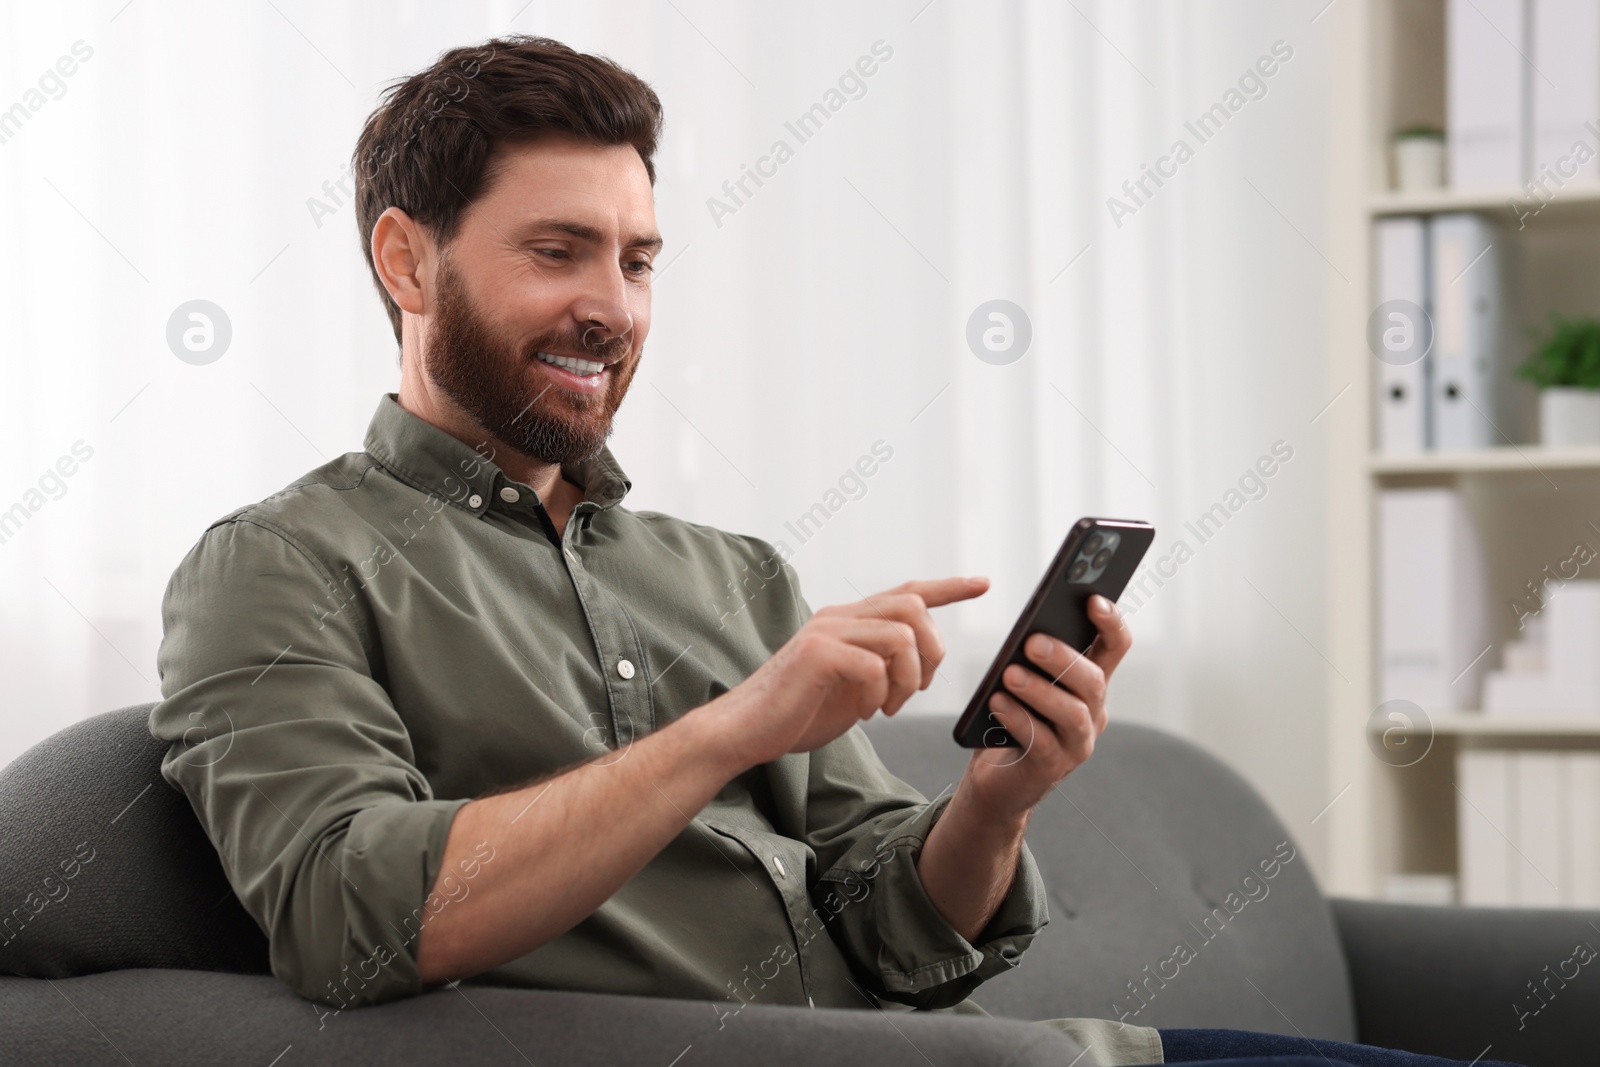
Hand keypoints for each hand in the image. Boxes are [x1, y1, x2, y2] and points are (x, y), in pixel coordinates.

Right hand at [704, 576, 989, 766]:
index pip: (907, 591)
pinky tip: (868, 711)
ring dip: (909, 678)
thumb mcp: (853, 687)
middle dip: (932, 650)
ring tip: (890, 706)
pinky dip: (882, 693)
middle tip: (918, 689)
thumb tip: (919, 666)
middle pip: (913, 606)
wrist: (747, 730)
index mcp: (849, 620)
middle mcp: (839, 616)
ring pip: (901, 636)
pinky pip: (875, 664)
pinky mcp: (817, 653)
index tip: (982, 583)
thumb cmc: (798, 711)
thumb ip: (882, 667)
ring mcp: (826, 630)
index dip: (948, 586)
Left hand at [961, 595, 1132, 823]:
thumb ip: (1032, 657)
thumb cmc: (1011, 719)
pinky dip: (1019, 719)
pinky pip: (1041, 742)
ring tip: (1009, 675)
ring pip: (1073, 713)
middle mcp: (1092, 712)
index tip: (1093, 599)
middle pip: (1094, 680)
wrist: (998, 779)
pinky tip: (998, 704)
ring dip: (1040, 690)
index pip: (1115, 647)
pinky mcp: (1051, 768)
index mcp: (1089, 684)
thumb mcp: (1024, 681)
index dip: (1111, 622)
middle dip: (1064, 658)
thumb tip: (1030, 632)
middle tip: (1032, 642)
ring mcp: (1076, 744)